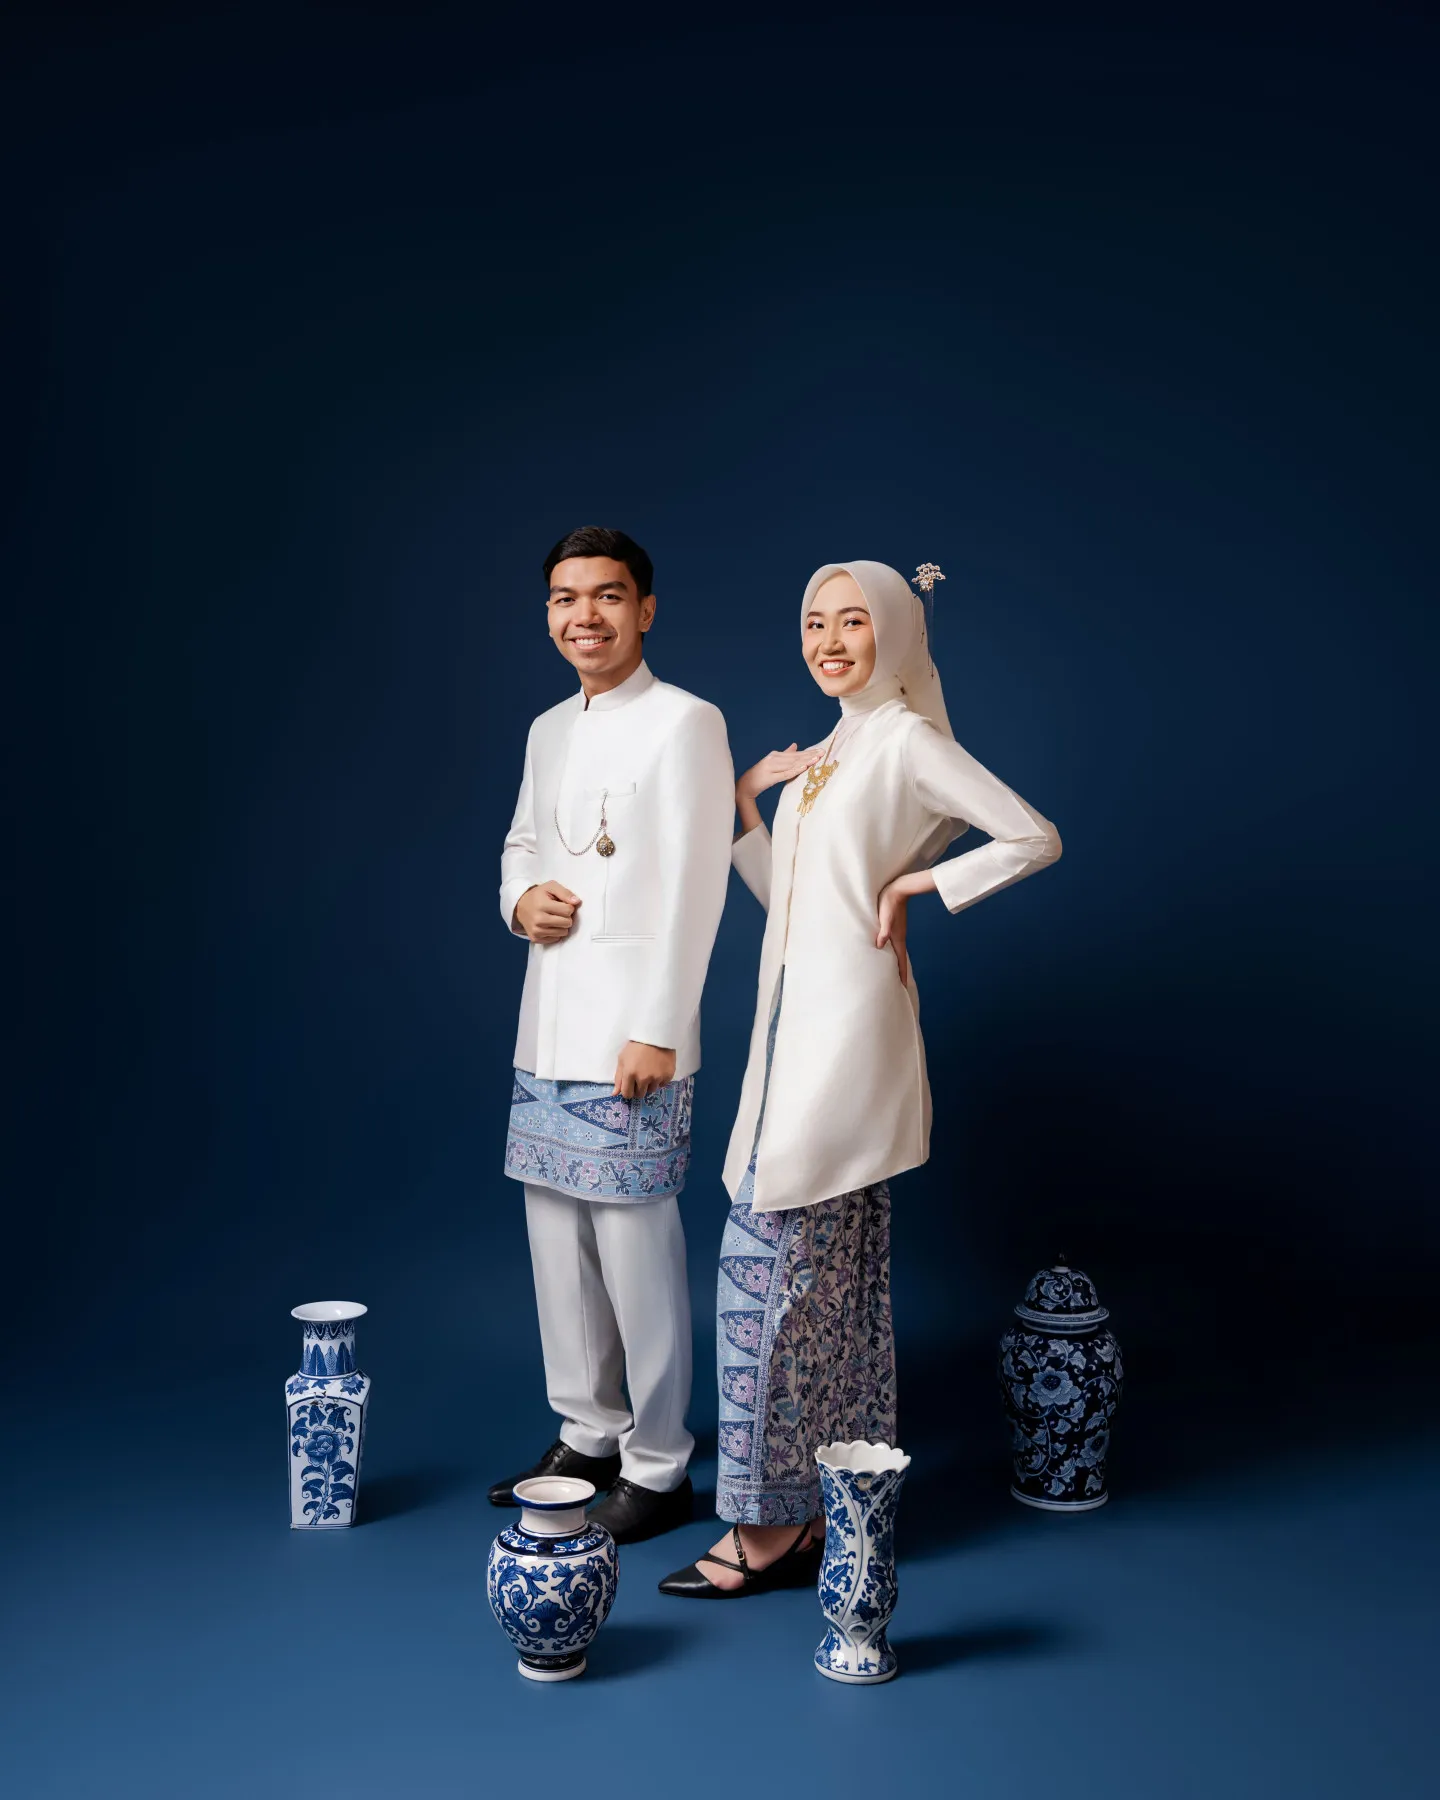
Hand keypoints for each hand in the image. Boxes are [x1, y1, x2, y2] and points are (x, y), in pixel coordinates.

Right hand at [514, 881, 581, 943]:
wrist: (521, 906)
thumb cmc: (538, 896)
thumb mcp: (551, 887)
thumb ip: (565, 893)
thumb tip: (577, 902)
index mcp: (542, 905)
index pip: (568, 910)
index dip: (568, 906)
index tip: (561, 904)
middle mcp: (538, 920)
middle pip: (567, 923)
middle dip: (566, 917)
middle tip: (558, 912)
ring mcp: (536, 931)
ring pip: (563, 932)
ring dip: (561, 925)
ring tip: (553, 918)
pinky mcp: (535, 939)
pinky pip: (556, 939)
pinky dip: (555, 932)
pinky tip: (549, 925)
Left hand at [613, 1040, 675, 1098]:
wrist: (656, 1035)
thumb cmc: (636, 1046)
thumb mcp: (622, 1059)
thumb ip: (618, 1077)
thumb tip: (615, 1094)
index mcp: (630, 1074)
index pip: (627, 1094)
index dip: (628, 1091)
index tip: (630, 1086)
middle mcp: (643, 1078)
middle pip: (640, 1094)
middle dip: (639, 1088)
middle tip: (640, 1077)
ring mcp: (657, 1078)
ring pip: (651, 1090)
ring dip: (650, 1084)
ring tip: (650, 1071)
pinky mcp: (668, 1075)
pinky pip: (662, 1084)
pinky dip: (660, 1079)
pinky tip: (658, 1069)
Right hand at [736, 743, 819, 833]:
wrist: (746, 785)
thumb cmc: (761, 775)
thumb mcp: (773, 763)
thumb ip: (785, 754)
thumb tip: (796, 745)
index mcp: (775, 755)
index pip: (795, 754)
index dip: (808, 752)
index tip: (821, 751)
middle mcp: (773, 759)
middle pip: (795, 757)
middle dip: (810, 755)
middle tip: (823, 753)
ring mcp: (771, 767)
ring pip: (792, 764)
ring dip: (805, 762)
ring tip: (817, 759)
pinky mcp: (770, 777)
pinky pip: (785, 774)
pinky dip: (795, 771)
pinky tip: (804, 768)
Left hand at [876, 871, 936, 986]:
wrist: (898, 889)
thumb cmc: (889, 903)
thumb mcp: (885, 917)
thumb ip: (883, 931)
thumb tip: (879, 946)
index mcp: (897, 937)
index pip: (901, 960)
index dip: (902, 973)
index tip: (903, 986)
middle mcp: (898, 937)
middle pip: (900, 959)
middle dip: (900, 972)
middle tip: (898, 985)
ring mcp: (897, 932)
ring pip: (896, 952)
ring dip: (896, 962)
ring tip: (893, 973)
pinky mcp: (894, 927)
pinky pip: (893, 944)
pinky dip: (892, 952)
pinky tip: (886, 953)